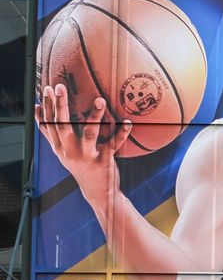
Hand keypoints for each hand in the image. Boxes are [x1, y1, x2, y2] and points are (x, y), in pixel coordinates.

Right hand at [35, 84, 130, 207]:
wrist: (97, 192)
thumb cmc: (80, 166)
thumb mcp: (62, 151)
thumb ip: (52, 133)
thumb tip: (38, 108)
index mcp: (59, 148)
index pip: (49, 125)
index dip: (47, 106)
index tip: (46, 88)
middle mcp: (70, 152)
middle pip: (62, 126)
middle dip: (60, 105)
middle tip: (60, 86)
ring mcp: (87, 157)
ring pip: (89, 134)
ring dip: (94, 117)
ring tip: (100, 100)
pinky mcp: (104, 162)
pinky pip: (113, 144)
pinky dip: (121, 133)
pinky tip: (127, 122)